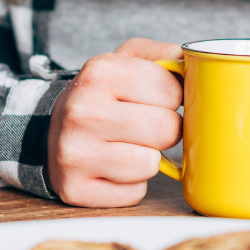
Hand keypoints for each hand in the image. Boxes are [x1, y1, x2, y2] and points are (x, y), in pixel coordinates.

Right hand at [48, 39, 183, 206]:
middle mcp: (82, 112)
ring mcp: (75, 154)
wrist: (51, 128)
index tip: (154, 99)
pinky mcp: (76, 189)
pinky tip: (113, 167)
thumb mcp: (127, 60)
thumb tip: (198, 64)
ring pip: (151, 164)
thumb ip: (166, 56)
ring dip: (148, 158)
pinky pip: (134, 193)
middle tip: (144, 125)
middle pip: (166, 130)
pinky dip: (132, 184)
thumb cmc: (102, 94)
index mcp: (99, 73)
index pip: (172, 91)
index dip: (172, 97)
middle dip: (165, 129)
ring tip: (127, 145)